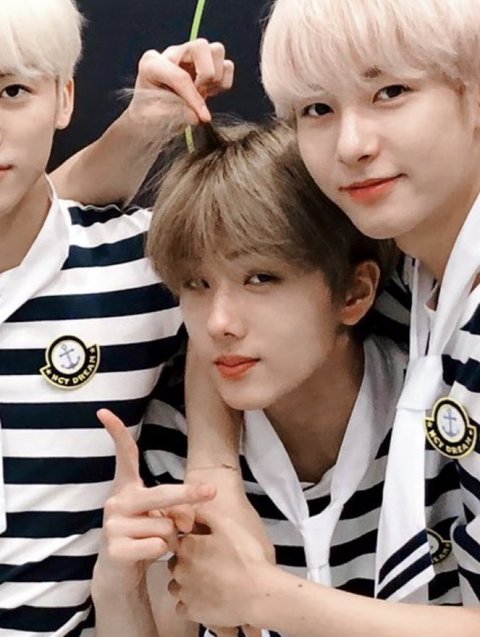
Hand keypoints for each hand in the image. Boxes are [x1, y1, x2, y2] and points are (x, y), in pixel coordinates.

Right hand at [93, 409, 215, 594]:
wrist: (118, 575)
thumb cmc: (142, 537)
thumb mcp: (158, 517)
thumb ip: (172, 509)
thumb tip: (186, 520)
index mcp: (127, 488)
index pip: (124, 456)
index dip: (116, 433)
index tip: (104, 411)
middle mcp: (116, 501)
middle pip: (162, 493)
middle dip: (189, 495)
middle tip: (211, 491)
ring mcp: (113, 525)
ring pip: (166, 526)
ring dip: (169, 538)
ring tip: (152, 543)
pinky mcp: (115, 548)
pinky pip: (157, 545)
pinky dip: (160, 553)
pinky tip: (145, 555)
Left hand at [127, 39, 233, 138]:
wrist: (153, 118)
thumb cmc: (151, 116)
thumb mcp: (158, 118)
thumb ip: (178, 114)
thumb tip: (199, 115)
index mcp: (152, 63)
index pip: (180, 76)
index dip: (194, 99)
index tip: (203, 118)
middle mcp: (172, 53)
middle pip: (202, 46)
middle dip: (205, 76)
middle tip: (199, 94)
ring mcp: (189, 56)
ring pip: (217, 51)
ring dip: (215, 78)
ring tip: (203, 93)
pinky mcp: (204, 64)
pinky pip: (227, 66)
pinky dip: (223, 82)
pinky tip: (209, 92)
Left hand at [168, 508, 275, 629]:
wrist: (257, 594)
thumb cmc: (246, 558)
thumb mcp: (228, 525)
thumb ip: (205, 514)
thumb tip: (192, 509)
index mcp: (188, 546)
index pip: (178, 540)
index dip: (191, 542)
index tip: (203, 545)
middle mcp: (180, 569)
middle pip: (176, 562)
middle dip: (188, 562)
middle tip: (210, 563)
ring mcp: (184, 592)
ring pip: (176, 585)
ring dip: (187, 582)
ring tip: (209, 581)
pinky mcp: (192, 612)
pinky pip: (182, 606)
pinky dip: (191, 602)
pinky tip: (206, 597)